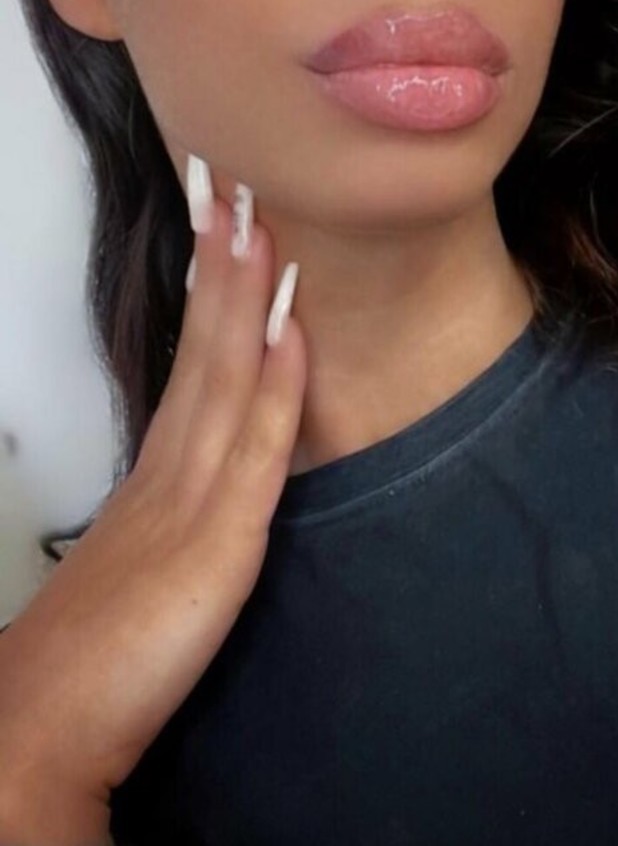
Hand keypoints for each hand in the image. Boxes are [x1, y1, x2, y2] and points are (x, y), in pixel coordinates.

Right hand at [0, 156, 306, 834]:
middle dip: (227, 257)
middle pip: (207, 342)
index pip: (198, 353)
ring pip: (226, 374)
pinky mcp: (215, 544)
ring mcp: (191, 496)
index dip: (218, 284)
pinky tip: (291, 331)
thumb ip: (186, 500)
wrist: (42, 725)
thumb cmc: (98, 646)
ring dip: (248, 293)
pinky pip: (253, 449)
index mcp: (164, 464)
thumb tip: (221, 450)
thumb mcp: (150, 554)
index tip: (229, 216)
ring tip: (260, 216)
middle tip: (236, 176)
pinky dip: (275, 384)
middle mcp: (174, 462)